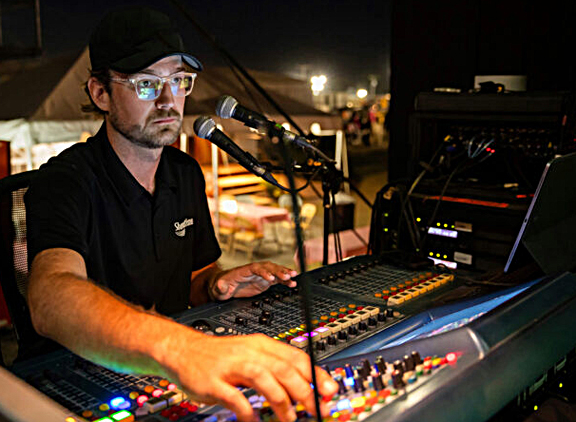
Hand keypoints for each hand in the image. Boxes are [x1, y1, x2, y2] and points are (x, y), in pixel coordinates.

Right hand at [168, 332, 337, 421]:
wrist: (184, 350)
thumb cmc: (222, 356)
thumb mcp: (252, 355)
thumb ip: (277, 369)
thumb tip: (306, 387)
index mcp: (262, 345)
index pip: (296, 357)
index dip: (316, 374)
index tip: (330, 391)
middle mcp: (250, 352)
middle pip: (284, 368)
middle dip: (304, 391)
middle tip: (315, 409)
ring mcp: (231, 366)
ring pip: (263, 378)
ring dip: (281, 400)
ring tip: (289, 418)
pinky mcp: (213, 382)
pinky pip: (234, 398)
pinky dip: (247, 411)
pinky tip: (253, 421)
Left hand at [211, 261, 297, 299]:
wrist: (225, 286)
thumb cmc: (222, 285)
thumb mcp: (219, 287)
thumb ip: (221, 286)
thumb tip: (221, 285)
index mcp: (244, 270)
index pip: (256, 268)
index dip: (264, 272)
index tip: (270, 278)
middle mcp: (255, 271)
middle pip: (268, 267)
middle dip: (278, 271)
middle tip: (287, 275)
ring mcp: (261, 275)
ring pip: (274, 271)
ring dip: (284, 273)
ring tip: (294, 276)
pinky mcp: (265, 281)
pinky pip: (277, 279)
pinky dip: (285, 280)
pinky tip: (292, 283)